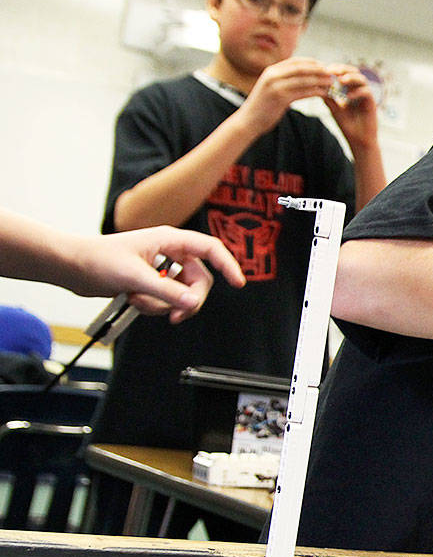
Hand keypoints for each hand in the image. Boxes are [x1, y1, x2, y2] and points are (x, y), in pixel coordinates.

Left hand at [75, 227, 246, 322]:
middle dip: (188, 300)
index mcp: (170, 240)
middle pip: (199, 280)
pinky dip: (154, 306)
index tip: (238, 284)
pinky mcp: (152, 283)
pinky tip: (135, 301)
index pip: (210, 250)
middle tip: (175, 316)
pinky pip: (167, 300)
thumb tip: (193, 303)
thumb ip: (167, 291)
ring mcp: (162, 269)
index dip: (228, 265)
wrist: (71, 267)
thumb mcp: (135, 277)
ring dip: (164, 304)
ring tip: (139, 301)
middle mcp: (170, 253)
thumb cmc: (98, 260)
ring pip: (182, 294)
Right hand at [239, 57, 335, 135]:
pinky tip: (325, 94)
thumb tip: (298, 78)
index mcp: (271, 71)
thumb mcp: (270, 88)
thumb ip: (282, 81)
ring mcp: (276, 86)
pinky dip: (316, 92)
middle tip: (331, 73)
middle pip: (301, 68)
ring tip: (332, 83)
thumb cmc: (262, 107)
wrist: (248, 121)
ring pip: (304, 80)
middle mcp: (273, 75)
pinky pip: (303, 92)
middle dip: (318, 70)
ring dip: (320, 81)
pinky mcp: (281, 98)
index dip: (311, 62)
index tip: (323, 66)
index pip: (295, 61)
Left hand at [323, 62, 379, 149]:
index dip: (336, 69)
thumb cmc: (348, 126)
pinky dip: (357, 92)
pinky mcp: (372, 104)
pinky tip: (348, 97)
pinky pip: (367, 92)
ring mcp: (366, 97)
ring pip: (362, 79)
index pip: (344, 73)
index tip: (324, 69)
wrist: (358, 141)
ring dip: (351, 78)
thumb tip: (316, 85)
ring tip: (341, 80)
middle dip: (343, 69)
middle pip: (354, 72)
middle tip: (332, 70)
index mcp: (350, 89)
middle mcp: (359, 90)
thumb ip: (328, 97)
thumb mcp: (334, 109)